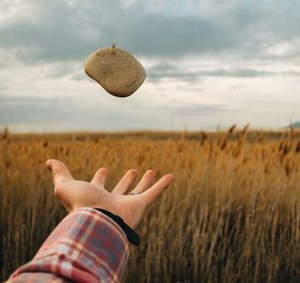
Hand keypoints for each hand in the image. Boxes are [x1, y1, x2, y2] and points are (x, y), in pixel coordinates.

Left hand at [46, 159, 173, 228]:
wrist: (98, 221)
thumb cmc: (80, 205)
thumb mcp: (65, 185)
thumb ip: (59, 173)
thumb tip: (48, 161)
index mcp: (95, 196)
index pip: (98, 185)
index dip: (100, 178)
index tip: (103, 170)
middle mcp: (112, 201)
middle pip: (121, 189)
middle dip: (126, 180)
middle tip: (132, 170)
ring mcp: (127, 204)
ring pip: (139, 191)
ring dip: (145, 181)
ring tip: (150, 170)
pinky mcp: (140, 205)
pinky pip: (154, 193)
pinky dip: (163, 185)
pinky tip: (170, 176)